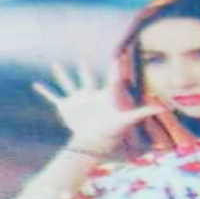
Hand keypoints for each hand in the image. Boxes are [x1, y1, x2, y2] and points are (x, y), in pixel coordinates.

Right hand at [32, 62, 164, 153]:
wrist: (93, 142)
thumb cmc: (111, 131)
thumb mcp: (128, 118)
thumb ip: (144, 112)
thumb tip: (162, 108)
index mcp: (103, 96)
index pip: (109, 78)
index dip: (114, 69)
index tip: (116, 57)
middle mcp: (89, 96)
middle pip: (86, 78)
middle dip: (84, 69)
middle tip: (82, 58)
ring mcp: (77, 101)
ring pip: (68, 84)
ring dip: (61, 76)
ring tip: (55, 66)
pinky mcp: (66, 107)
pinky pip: (53, 97)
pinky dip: (45, 92)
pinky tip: (37, 85)